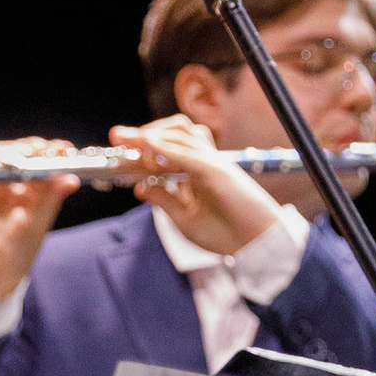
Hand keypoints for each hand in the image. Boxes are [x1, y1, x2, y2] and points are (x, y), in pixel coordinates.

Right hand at [0, 140, 77, 299]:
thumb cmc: (15, 253)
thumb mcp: (38, 226)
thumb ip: (51, 201)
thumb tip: (71, 181)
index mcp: (25, 186)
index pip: (36, 160)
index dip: (48, 151)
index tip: (61, 148)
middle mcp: (3, 184)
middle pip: (12, 155)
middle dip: (26, 149)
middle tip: (39, 149)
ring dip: (7, 159)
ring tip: (24, 161)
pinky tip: (3, 181)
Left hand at [105, 116, 285, 258]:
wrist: (257, 244)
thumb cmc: (226, 233)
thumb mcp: (184, 219)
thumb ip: (164, 200)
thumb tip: (140, 187)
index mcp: (196, 172)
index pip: (167, 147)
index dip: (142, 143)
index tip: (118, 144)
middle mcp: (204, 162)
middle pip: (175, 131)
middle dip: (144, 130)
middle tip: (118, 136)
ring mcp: (212, 163)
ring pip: (182, 133)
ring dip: (153, 134)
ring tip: (129, 140)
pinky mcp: (218, 171)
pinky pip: (188, 155)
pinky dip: (165, 148)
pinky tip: (146, 145)